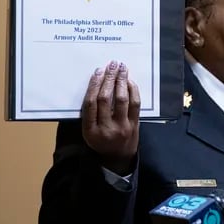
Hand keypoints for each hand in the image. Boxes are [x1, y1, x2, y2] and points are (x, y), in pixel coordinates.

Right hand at [81, 60, 140, 174]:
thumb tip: (92, 84)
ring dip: (121, 81)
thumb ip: (88, 113)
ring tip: (122, 68)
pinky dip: (133, 91)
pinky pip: (135, 105)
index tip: (98, 72)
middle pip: (106, 99)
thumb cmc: (100, 141)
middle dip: (108, 79)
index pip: (90, 104)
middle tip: (112, 65)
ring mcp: (122, 127)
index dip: (94, 85)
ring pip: (122, 100)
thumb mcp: (87, 132)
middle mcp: (106, 128)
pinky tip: (129, 81)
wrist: (117, 159)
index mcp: (90, 130)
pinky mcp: (135, 125)